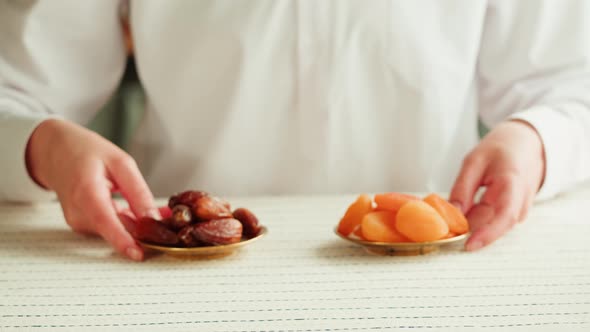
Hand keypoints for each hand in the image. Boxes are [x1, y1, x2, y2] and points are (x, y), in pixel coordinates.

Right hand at [26, 118, 158, 260]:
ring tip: (155, 209)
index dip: (122, 240)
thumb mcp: (120, 163)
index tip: (139, 254)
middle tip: (170, 220)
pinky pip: (111, 228)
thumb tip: (155, 218)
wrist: (56, 152)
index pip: (104, 221)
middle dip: (145, 230)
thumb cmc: (86, 153)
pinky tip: (136, 209)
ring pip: (116, 230)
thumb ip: (138, 192)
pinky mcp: (83, 225)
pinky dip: (127, 221)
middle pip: (116, 230)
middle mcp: (78, 212)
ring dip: (138, 224)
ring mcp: (79, 222)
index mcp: (86, 192)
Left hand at [449, 120, 545, 250]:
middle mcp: (522, 201)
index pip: (504, 216)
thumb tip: (452, 215)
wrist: (526, 144)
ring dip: (474, 226)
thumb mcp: (474, 162)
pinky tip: (464, 214)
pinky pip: (494, 221)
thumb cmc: (500, 149)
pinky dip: (478, 221)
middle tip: (446, 232)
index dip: (487, 234)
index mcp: (513, 184)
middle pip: (496, 224)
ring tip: (453, 219)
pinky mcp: (515, 212)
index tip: (468, 245)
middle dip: (472, 231)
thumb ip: (463, 189)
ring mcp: (521, 208)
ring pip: (494, 224)